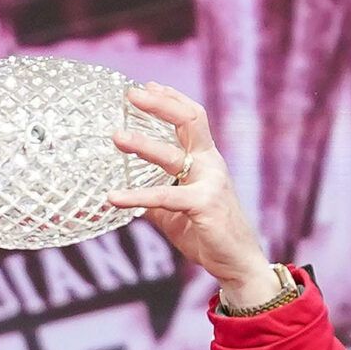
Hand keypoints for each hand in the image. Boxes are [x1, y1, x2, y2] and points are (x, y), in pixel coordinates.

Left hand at [107, 83, 277, 308]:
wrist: (237, 263)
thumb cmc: (208, 234)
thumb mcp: (175, 212)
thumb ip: (154, 199)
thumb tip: (122, 195)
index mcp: (206, 160)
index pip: (191, 118)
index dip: (170, 99)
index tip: (145, 86)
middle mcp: (210, 164)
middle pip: (189, 120)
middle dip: (160, 103)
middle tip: (131, 94)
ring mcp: (209, 183)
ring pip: (173, 155)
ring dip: (143, 143)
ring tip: (116, 136)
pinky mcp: (204, 205)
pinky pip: (164, 196)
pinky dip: (136, 196)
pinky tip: (113, 198)